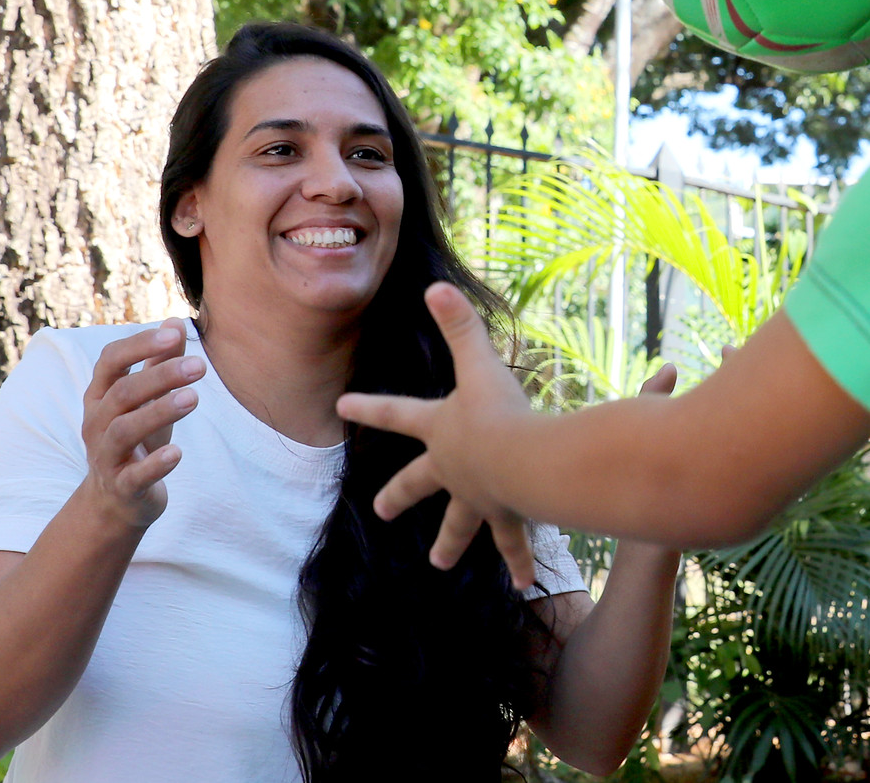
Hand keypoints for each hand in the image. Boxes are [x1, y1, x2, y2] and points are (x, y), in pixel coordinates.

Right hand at [78, 319, 203, 530]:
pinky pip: (135, 475)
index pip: (110, 360)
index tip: (175, 334)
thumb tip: (175, 321)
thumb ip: (158, 363)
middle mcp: (97, 423)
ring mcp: (106, 456)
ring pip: (125, 430)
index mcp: (100, 396)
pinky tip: (177, 452)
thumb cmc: (136, 440)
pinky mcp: (122, 487)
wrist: (117, 501)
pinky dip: (156, 464)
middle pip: (122, 393)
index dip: (140, 344)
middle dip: (160, 376)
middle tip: (200, 366)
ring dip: (160, 411)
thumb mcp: (147, 401)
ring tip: (194, 398)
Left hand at [337, 283, 540, 589]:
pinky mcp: (508, 516)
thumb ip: (460, 326)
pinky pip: (512, 543)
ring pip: (460, 525)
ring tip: (440, 564)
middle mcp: (452, 470)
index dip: (369, 406)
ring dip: (451, 544)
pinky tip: (523, 584)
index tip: (341, 406)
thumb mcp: (480, 365)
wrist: (527, 463)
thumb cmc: (500, 413)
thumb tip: (435, 285)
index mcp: (440, 432)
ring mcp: (478, 497)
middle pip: (418, 484)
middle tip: (383, 513)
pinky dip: (518, 561)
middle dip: (400, 496)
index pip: (396, 414)